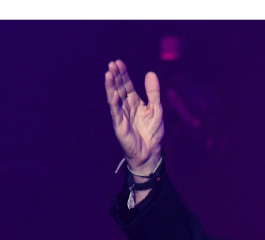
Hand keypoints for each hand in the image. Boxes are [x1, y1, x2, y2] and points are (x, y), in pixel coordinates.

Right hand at [105, 60, 163, 174]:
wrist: (151, 152)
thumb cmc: (152, 132)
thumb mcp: (156, 108)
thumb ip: (153, 92)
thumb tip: (150, 73)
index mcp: (133, 102)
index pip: (126, 85)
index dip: (122, 74)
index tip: (119, 62)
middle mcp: (125, 107)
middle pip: (118, 88)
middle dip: (115, 76)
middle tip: (111, 64)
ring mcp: (121, 116)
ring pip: (114, 99)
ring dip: (110, 87)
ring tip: (108, 74)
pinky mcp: (120, 126)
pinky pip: (116, 113)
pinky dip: (115, 104)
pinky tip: (114, 94)